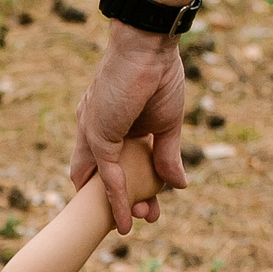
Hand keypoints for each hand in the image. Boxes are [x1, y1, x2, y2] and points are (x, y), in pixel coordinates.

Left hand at [69, 23, 191, 234]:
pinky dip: (117, 201)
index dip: (125, 187)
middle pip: (102, 178)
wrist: (149, 46)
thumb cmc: (159, 74)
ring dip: (118, 207)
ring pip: (102, 183)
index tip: (145, 204)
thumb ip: (167, 156)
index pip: (113, 165)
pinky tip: (127, 220)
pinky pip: (108, 178)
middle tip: (143, 218)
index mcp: (112, 126)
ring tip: (136, 225)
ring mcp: (93, 135)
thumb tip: (179, 185)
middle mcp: (96, 132)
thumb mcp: (167, 124)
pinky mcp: (97, 138)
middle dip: (119, 202)